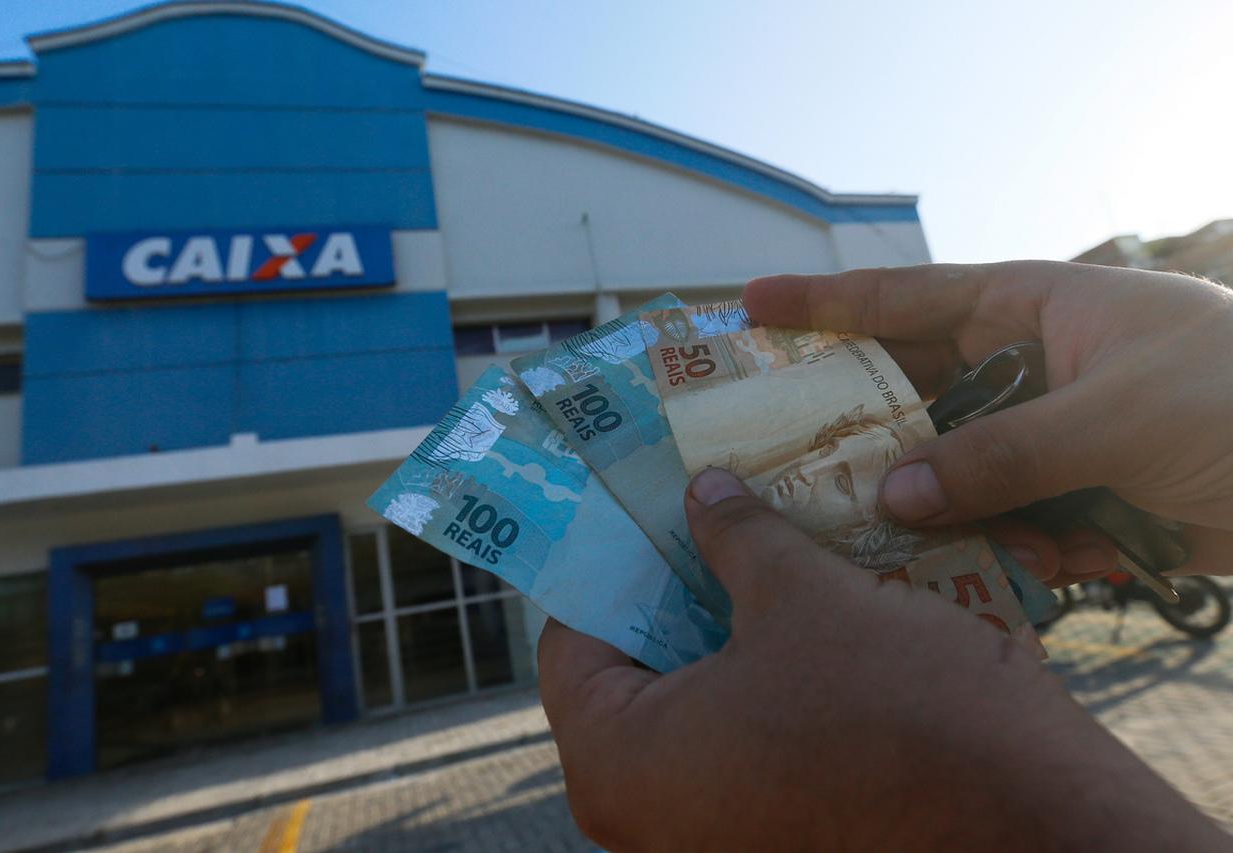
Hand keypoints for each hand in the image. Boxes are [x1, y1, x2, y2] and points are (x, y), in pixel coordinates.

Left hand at [540, 468, 1220, 850]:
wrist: (1037, 825)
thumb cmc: (901, 710)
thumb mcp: (802, 595)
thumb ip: (735, 536)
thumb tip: (703, 492)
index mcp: (618, 762)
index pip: (572, 638)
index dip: (609, 560)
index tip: (640, 504)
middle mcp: (643, 817)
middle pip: (630, 670)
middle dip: (669, 588)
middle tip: (700, 511)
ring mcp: (706, 835)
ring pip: (689, 704)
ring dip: (718, 628)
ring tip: (752, 550)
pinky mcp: (765, 836)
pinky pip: (735, 742)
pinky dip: (753, 679)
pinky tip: (793, 615)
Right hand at [744, 262, 1232, 581]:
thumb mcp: (1117, 413)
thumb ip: (1000, 455)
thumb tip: (890, 497)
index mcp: (1040, 310)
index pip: (912, 299)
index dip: (828, 303)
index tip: (749, 309)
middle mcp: (1034, 373)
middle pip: (916, 394)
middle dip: (852, 423)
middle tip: (771, 449)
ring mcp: (1054, 443)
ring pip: (949, 471)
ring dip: (911, 504)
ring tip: (842, 533)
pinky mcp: (1079, 508)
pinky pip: (1001, 526)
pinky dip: (982, 550)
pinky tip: (951, 572)